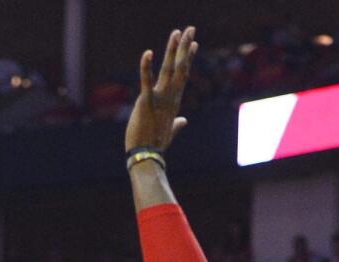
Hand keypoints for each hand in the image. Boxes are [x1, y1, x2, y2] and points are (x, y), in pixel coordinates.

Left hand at [125, 26, 198, 152]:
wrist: (147, 156)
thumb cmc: (156, 145)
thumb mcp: (168, 133)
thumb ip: (176, 125)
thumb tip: (183, 121)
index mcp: (174, 102)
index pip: (182, 75)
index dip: (188, 58)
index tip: (193, 44)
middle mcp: (170, 97)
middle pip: (180, 67)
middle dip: (184, 47)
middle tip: (190, 29)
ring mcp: (159, 99)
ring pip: (168, 70)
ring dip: (172, 50)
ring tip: (176, 32)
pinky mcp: (146, 102)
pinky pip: (146, 81)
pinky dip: (146, 67)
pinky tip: (148, 52)